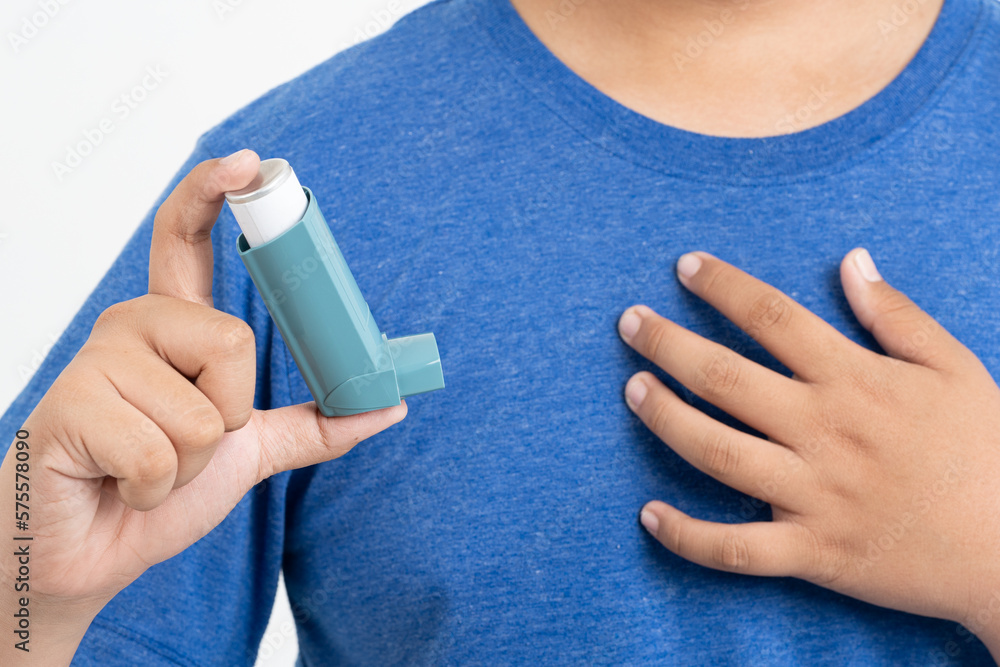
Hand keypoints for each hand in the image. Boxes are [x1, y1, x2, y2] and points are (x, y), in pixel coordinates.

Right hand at [0, 149, 406, 664]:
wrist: (90, 553)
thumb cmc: (157, 491)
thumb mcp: (250, 451)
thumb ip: (313, 424)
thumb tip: (390, 406)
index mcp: (173, 325)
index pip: (187, 236)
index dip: (214, 192)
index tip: (250, 163)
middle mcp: (133, 326)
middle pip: (234, 344)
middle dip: (231, 421)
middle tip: (184, 446)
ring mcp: (97, 362)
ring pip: (207, 412)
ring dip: (192, 465)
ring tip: (146, 470)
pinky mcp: (70, 406)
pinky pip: (163, 452)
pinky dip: (156, 488)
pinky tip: (119, 484)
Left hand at [618, 250, 999, 656]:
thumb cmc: (987, 452)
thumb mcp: (955, 368)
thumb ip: (897, 314)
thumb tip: (853, 259)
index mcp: (856, 381)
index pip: (773, 318)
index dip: (723, 286)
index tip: (684, 266)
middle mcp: (824, 432)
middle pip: (726, 379)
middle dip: (669, 344)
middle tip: (629, 323)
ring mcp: (813, 495)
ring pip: (718, 454)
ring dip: (666, 420)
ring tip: (634, 391)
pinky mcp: (811, 552)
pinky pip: (736, 549)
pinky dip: (688, 536)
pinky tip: (648, 515)